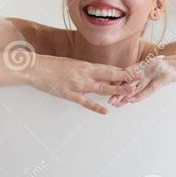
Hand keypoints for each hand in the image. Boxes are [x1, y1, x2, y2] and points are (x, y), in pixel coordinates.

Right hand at [28, 55, 143, 114]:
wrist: (35, 68)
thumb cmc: (52, 65)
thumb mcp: (71, 64)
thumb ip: (84, 70)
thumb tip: (94, 73)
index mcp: (85, 65)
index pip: (108, 68)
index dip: (123, 70)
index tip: (135, 70)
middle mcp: (84, 73)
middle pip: (109, 75)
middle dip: (125, 77)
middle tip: (140, 77)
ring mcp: (77, 84)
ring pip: (100, 88)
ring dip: (116, 91)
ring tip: (129, 93)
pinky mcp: (69, 94)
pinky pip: (85, 102)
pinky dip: (95, 107)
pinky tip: (105, 112)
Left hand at [107, 51, 175, 106]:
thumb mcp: (162, 72)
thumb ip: (152, 77)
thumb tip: (141, 86)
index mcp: (147, 64)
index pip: (129, 74)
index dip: (118, 82)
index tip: (108, 91)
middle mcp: (149, 65)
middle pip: (131, 79)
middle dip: (119, 90)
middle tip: (109, 100)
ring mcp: (157, 69)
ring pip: (138, 84)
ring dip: (127, 95)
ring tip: (118, 103)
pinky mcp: (166, 76)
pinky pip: (152, 87)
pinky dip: (142, 94)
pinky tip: (133, 101)